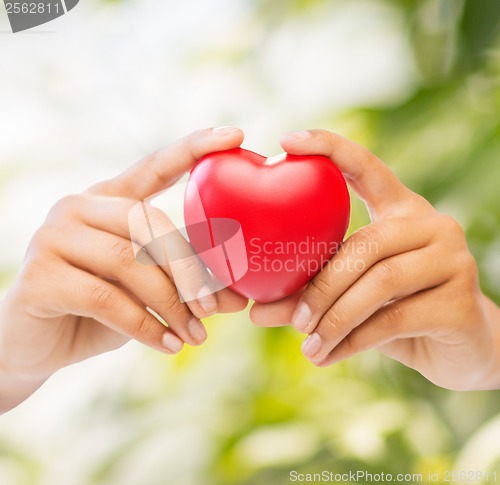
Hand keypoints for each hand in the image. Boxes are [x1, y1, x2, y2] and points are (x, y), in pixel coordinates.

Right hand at [0, 127, 247, 410]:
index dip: (193, 148)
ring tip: (195, 335)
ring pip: (130, 261)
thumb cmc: (100, 311)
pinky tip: (167, 346)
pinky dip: (144, 326)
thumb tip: (239, 299)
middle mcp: (78, 206)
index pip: (154, 166)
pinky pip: (106, 298)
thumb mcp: (149, 294)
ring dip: (171, 304)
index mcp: (109, 200)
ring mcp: (53, 236)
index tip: (236, 135)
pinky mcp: (39, 275)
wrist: (38, 346)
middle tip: (214, 307)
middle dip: (189, 270)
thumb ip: (188, 288)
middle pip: (149, 222)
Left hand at [250, 129, 499, 390]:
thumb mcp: (352, 297)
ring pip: (378, 282)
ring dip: (334, 318)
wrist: (464, 349)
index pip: (366, 166)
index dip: (329, 148)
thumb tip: (255, 311)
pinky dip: (353, 341)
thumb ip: (310, 296)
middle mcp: (431, 224)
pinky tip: (328, 356)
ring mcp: (452, 259)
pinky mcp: (460, 301)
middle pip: (364, 244)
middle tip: (293, 319)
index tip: (286, 140)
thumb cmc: (398, 312)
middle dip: (320, 287)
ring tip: (309, 346)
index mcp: (401, 210)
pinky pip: (393, 319)